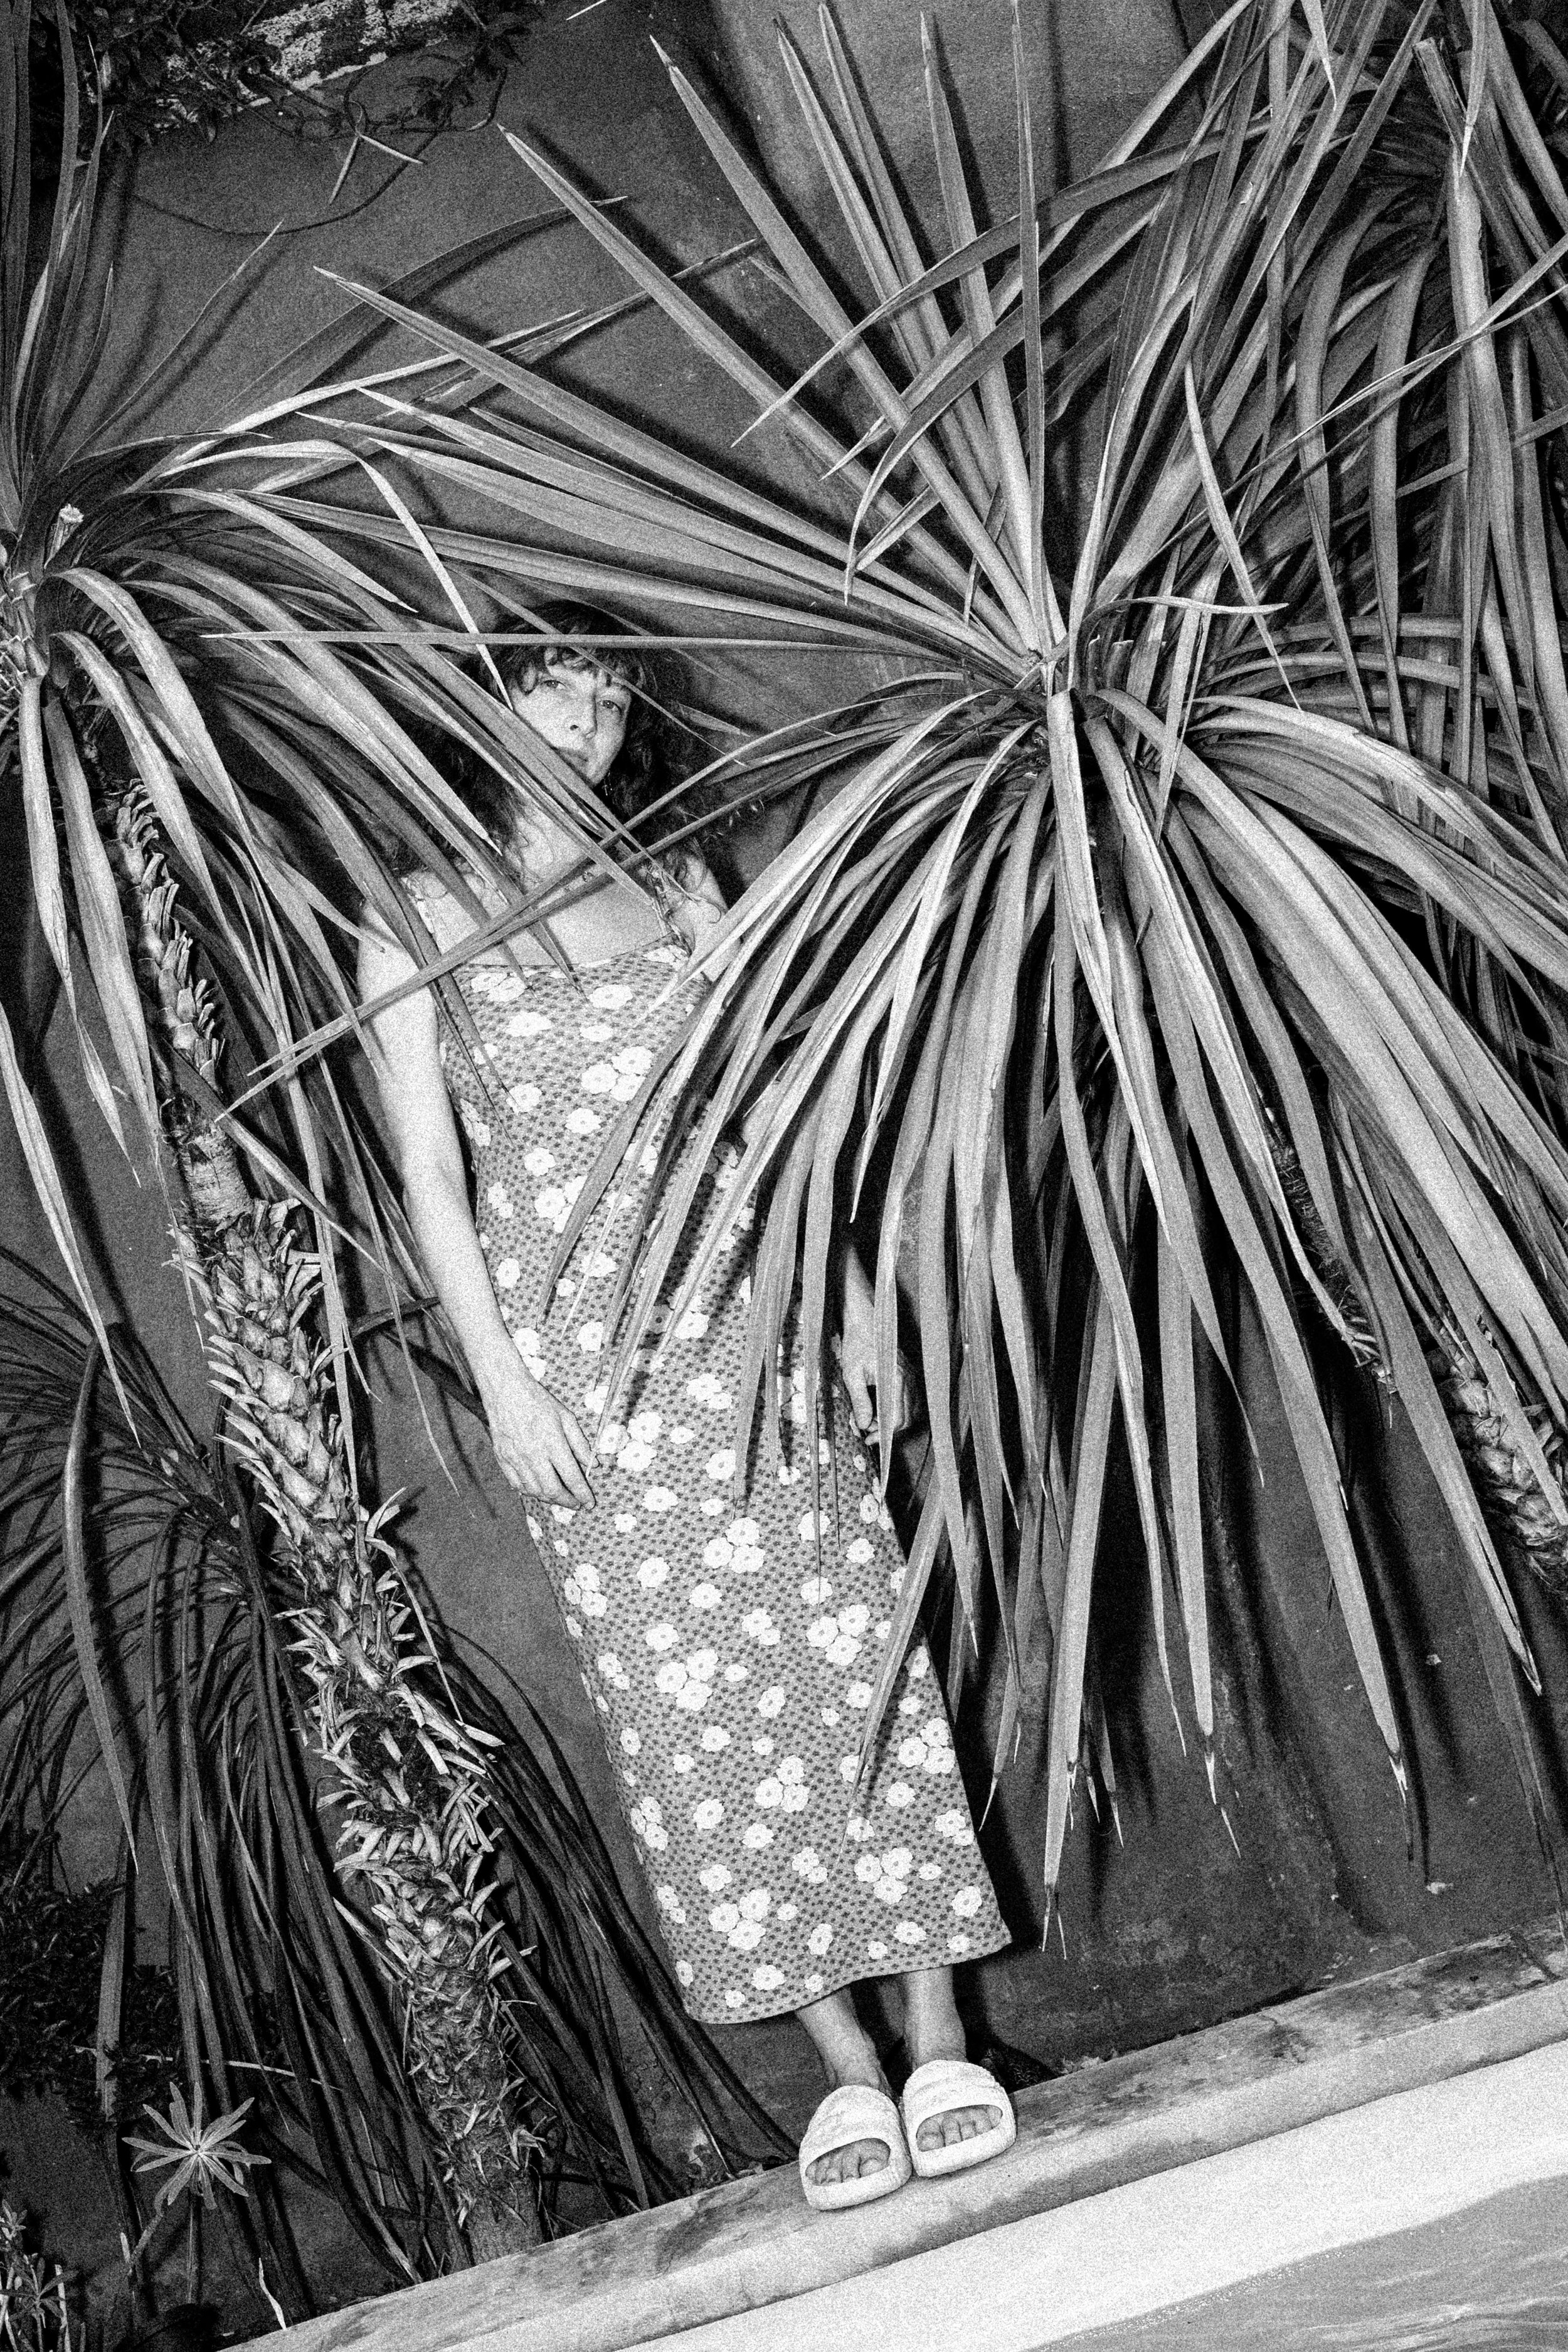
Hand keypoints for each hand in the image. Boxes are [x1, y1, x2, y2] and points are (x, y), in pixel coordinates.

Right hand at [480, 1352, 595, 1508]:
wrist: (506, 1390)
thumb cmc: (539, 1401)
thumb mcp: (566, 1417)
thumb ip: (580, 1443)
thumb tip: (593, 1465)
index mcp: (553, 1443)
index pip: (571, 1477)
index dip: (582, 1494)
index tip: (589, 1503)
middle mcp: (533, 1454)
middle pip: (552, 1490)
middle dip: (567, 1501)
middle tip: (575, 1504)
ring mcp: (515, 1458)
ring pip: (534, 1490)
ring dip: (548, 1498)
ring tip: (559, 1497)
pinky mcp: (502, 1458)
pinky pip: (516, 1484)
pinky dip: (528, 1491)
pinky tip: (537, 1490)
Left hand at [837, 1255, 916, 1440]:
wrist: (866, 1320)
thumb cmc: (857, 1343)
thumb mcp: (852, 1373)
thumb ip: (860, 1401)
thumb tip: (863, 1425)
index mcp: (896, 1380)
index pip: (896, 1419)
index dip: (882, 1434)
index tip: (867, 1439)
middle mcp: (909, 1380)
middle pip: (906, 1418)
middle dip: (887, 1431)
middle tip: (867, 1434)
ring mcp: (912, 1377)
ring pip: (911, 1411)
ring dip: (894, 1422)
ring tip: (873, 1424)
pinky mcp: (909, 1374)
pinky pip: (911, 1400)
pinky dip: (899, 1411)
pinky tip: (882, 1412)